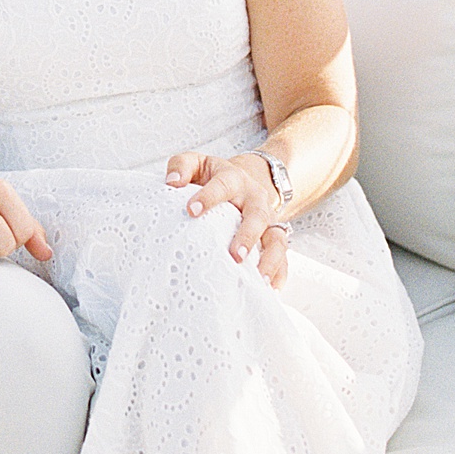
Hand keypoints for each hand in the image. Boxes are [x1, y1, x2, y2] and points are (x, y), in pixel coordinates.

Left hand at [165, 151, 289, 289]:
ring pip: (276, 239)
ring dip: (270, 259)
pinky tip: (269, 290)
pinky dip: (280, 273)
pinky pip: (283, 257)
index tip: (191, 210)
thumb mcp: (196, 163)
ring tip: (259, 279)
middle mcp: (255, 199)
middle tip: (235, 254)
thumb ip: (181, 167)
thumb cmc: (212, 177)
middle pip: (257, 216)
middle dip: (248, 235)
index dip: (208, 197)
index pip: (223, 185)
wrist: (242, 180)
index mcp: (233, 179)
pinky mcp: (274, 237)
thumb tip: (172, 183)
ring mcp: (268, 220)